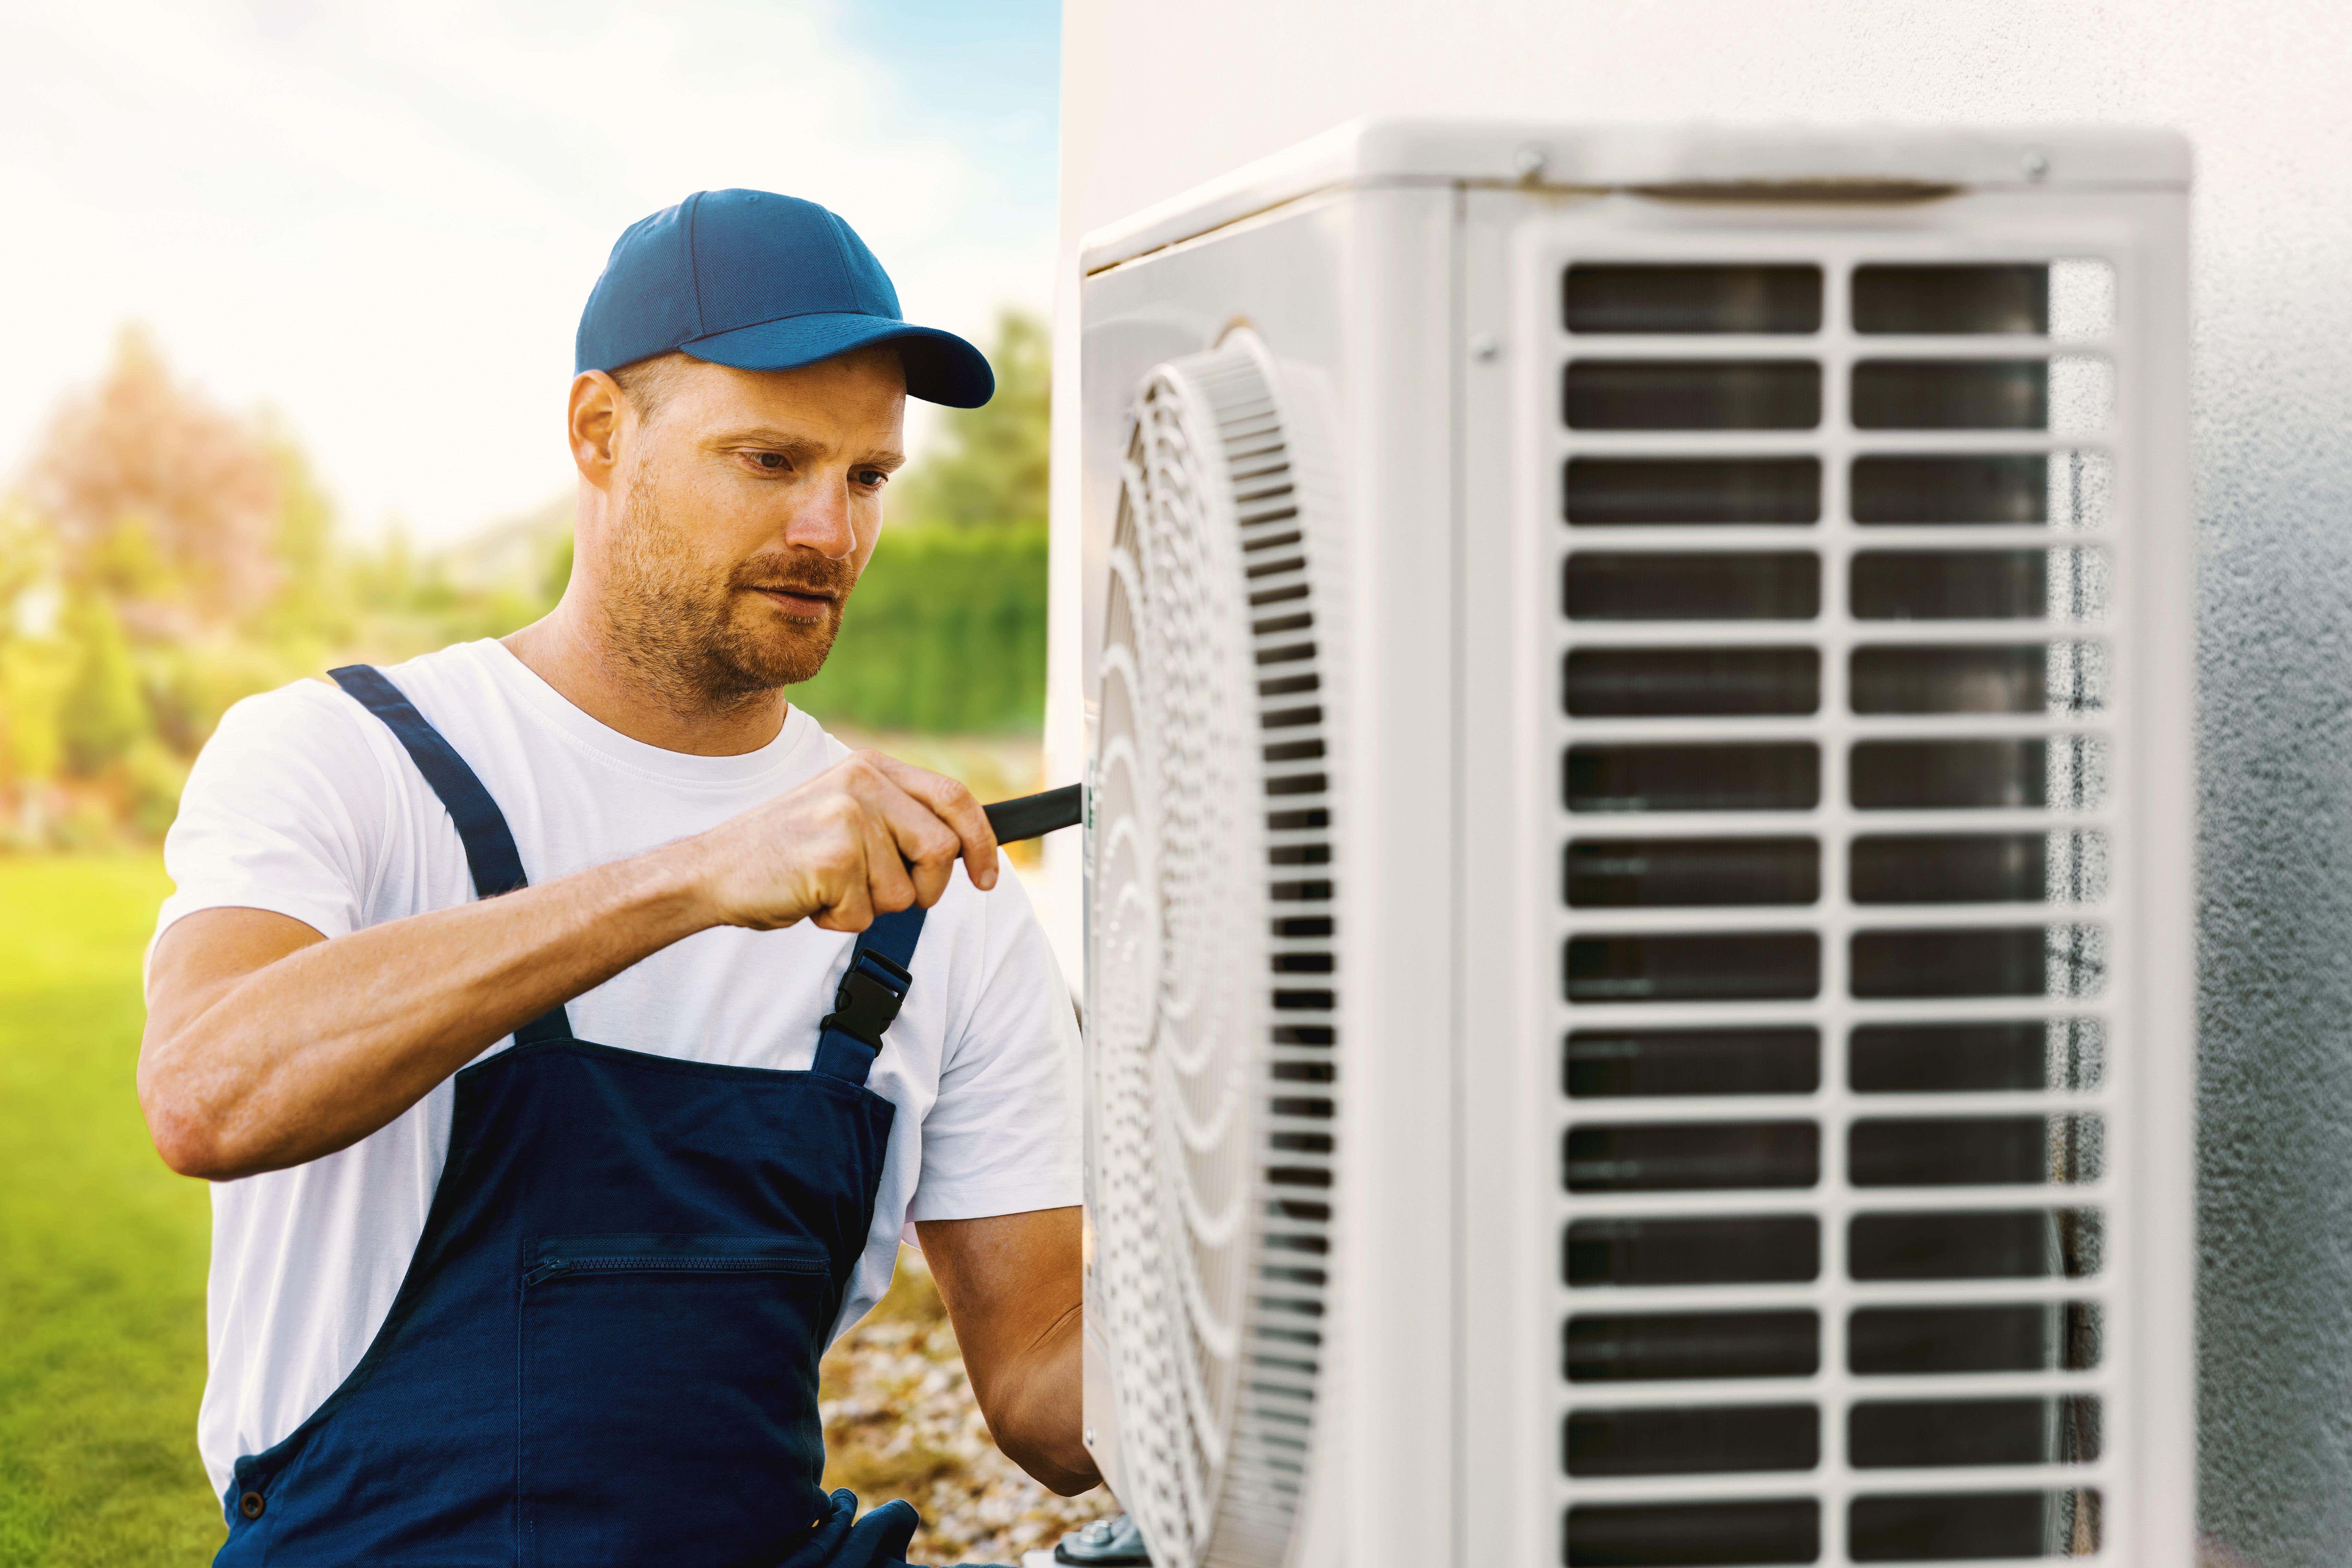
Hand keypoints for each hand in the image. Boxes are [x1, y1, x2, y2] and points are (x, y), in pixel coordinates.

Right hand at [687, 750, 998, 932]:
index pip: (954, 797)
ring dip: (869, 907)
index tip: (987, 878)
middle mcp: (863, 784)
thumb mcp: (844, 813)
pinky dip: (838, 921)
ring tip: (827, 887)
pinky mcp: (833, 859)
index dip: (981, 841)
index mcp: (870, 768)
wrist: (712, 870)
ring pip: (905, 892)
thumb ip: (896, 817)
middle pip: (942, 850)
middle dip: (924, 889)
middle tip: (879, 894)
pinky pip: (865, 915)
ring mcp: (848, 819)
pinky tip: (809, 899)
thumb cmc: (783, 852)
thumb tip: (959, 847)